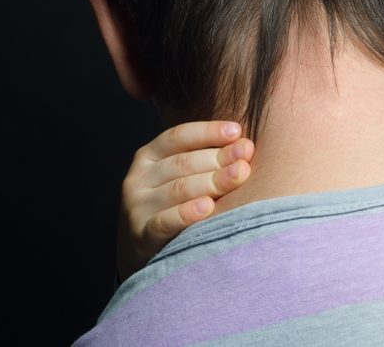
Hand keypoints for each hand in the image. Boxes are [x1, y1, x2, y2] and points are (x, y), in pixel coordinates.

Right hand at [116, 120, 253, 280]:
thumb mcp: (185, 176)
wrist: (147, 252)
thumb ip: (210, 158)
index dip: (209, 132)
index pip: (179, 136)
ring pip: (179, 189)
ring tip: (239, 175)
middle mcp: (139, 179)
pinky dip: (187, 213)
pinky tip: (208, 207)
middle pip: (183, 163)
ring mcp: (138, 207)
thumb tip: (246, 146)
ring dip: (212, 181)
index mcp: (150, 156)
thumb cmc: (177, 204)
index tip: (237, 131)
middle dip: (218, 158)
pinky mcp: (141, 235)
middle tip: (246, 158)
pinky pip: (165, 221)